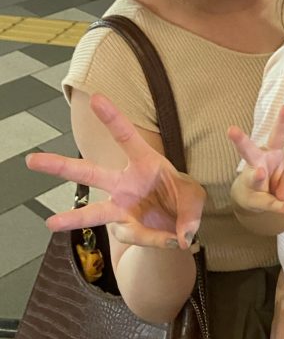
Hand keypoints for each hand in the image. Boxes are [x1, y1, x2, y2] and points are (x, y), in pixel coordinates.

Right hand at [26, 93, 204, 250]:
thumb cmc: (185, 200)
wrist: (181, 227)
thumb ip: (191, 214)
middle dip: (60, 166)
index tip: (96, 98)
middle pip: (89, 173)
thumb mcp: (197, 199)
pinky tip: (172, 240)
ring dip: (71, 218)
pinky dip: (156, 240)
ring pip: (92, 212)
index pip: (126, 137)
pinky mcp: (125, 230)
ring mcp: (122, 208)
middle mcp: (125, 184)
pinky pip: (135, 237)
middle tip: (32, 160)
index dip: (112, 118)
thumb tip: (181, 238)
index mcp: (145, 162)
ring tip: (49, 223)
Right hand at [228, 105, 283, 215]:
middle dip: (239, 140)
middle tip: (231, 129)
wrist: (254, 200)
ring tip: (259, 172)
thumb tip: (282, 193)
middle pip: (248, 150)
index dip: (282, 121)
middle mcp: (258, 163)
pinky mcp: (256, 200)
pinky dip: (283, 207)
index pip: (277, 135)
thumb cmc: (273, 179)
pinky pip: (270, 203)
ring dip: (256, 175)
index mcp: (270, 152)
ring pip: (254, 177)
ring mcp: (253, 181)